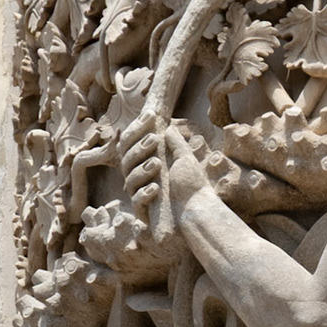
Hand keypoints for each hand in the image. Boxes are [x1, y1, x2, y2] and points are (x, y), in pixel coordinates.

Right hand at [120, 116, 212, 233]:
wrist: (200, 210)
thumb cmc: (193, 184)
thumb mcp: (186, 159)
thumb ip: (175, 143)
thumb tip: (167, 126)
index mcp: (145, 160)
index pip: (131, 142)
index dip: (138, 128)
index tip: (150, 116)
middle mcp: (139, 176)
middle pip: (126, 159)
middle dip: (138, 148)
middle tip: (154, 140)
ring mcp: (139, 193)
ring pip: (129, 179)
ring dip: (141, 170)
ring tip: (157, 164)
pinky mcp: (143, 210)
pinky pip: (136, 201)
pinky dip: (144, 193)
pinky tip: (155, 188)